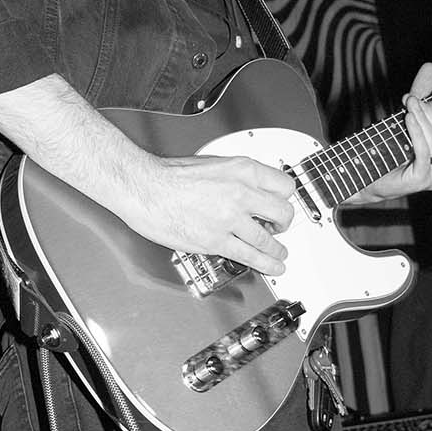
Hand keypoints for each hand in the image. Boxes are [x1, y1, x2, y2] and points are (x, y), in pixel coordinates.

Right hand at [127, 151, 295, 275]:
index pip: (284, 185)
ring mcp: (230, 219)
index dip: (285, 198)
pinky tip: (271, 266)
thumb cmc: (169, 176)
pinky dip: (266, 264)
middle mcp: (241, 193)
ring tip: (278, 254)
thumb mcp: (213, 163)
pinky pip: (250, 256)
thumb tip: (248, 188)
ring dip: (277, 250)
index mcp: (242, 170)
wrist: (146, 189)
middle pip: (283, 213)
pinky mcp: (217, 241)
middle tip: (279, 228)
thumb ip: (236, 177)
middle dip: (284, 224)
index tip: (283, 204)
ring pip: (269, 240)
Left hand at [365, 61, 431, 201]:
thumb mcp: (411, 119)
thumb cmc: (392, 149)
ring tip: (407, 106)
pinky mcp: (424, 181)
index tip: (417, 98)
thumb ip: (422, 95)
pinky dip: (416, 132)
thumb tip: (430, 66)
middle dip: (428, 110)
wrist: (369, 177)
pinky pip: (425, 151)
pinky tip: (407, 118)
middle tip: (409, 100)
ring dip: (421, 118)